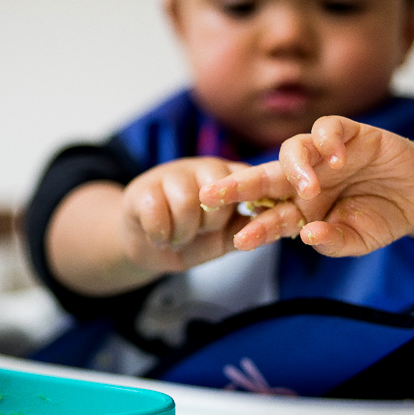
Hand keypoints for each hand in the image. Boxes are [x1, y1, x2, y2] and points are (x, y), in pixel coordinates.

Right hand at [121, 156, 249, 272]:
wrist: (146, 245)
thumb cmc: (190, 238)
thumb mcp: (222, 238)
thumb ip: (243, 230)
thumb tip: (272, 228)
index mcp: (227, 177)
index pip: (245, 180)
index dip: (242, 201)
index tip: (238, 223)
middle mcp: (200, 169)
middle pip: (216, 191)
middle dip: (209, 223)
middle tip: (197, 233)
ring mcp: (169, 175)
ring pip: (186, 201)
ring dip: (182, 233)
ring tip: (177, 239)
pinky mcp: (141, 189)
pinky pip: (155, 210)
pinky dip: (159, 234)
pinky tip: (158, 238)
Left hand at [200, 115, 413, 255]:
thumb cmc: (383, 216)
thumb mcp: (360, 239)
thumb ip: (335, 242)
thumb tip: (308, 237)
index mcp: (301, 207)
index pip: (270, 216)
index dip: (256, 227)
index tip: (240, 241)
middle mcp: (305, 178)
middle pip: (264, 178)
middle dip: (237, 185)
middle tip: (212, 193)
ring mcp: (324, 154)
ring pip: (291, 150)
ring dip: (296, 168)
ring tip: (311, 188)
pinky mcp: (349, 133)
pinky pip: (327, 127)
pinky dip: (327, 140)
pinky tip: (337, 159)